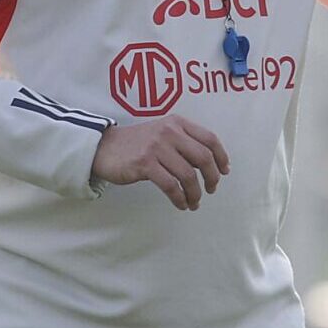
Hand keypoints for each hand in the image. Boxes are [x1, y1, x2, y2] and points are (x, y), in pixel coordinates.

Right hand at [91, 115, 228, 210]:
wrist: (103, 148)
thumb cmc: (136, 145)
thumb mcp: (162, 133)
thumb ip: (183, 142)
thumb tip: (208, 165)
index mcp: (177, 123)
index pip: (210, 139)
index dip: (221, 157)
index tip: (224, 172)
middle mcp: (169, 132)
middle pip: (203, 157)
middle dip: (212, 178)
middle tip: (211, 190)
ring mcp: (156, 147)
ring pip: (188, 175)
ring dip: (195, 193)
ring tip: (194, 203)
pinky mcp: (144, 164)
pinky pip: (171, 185)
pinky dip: (180, 198)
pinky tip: (181, 204)